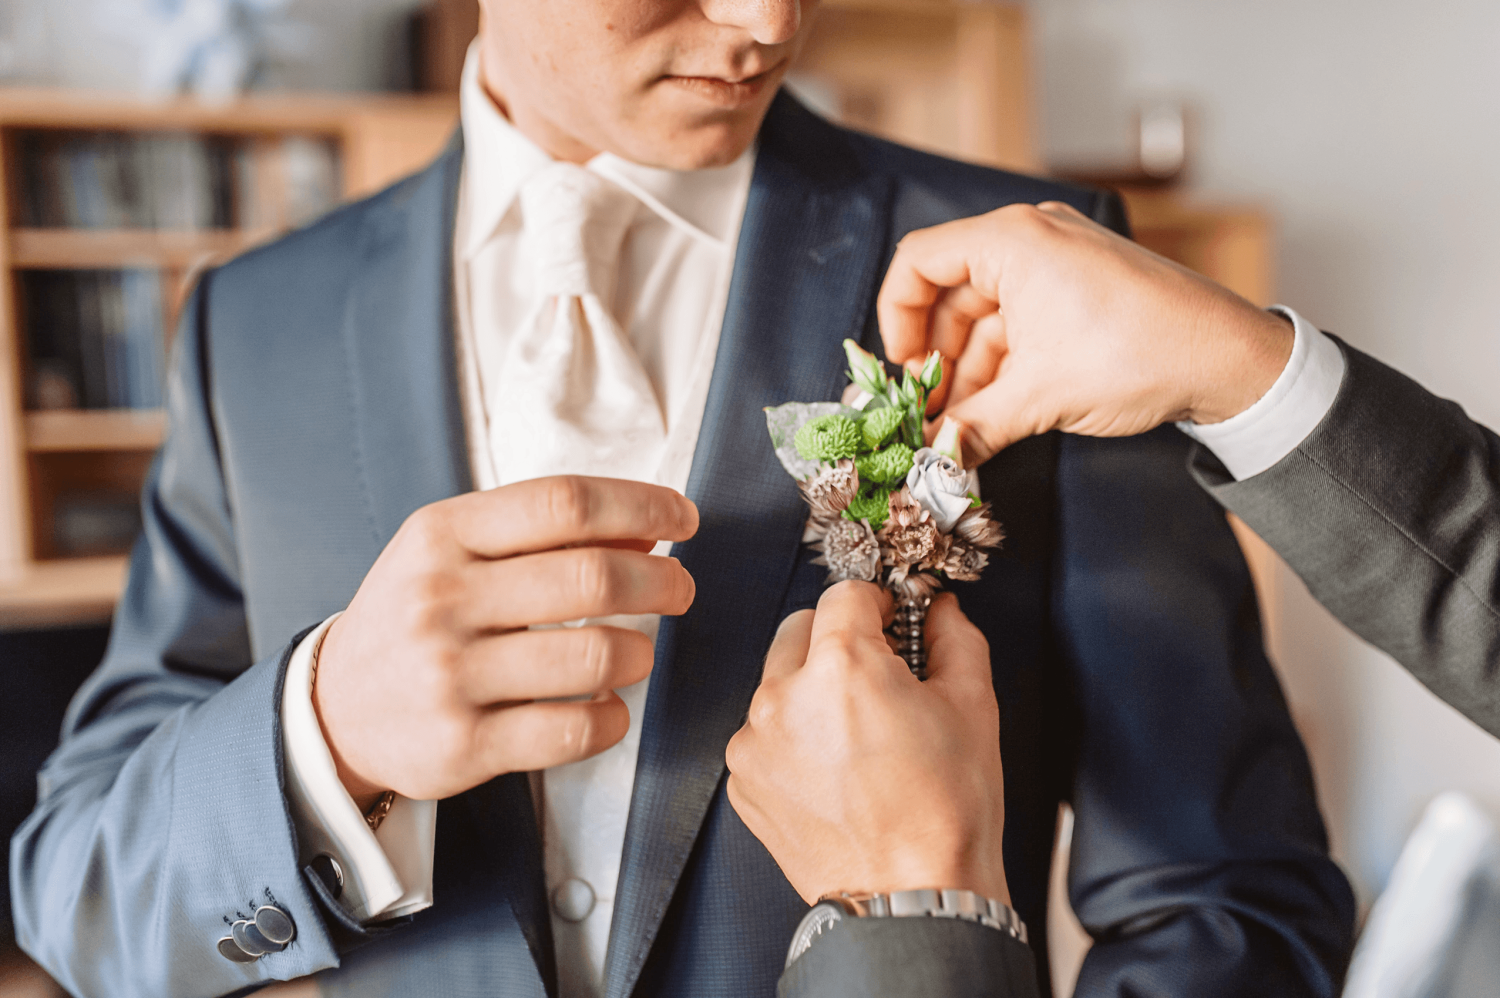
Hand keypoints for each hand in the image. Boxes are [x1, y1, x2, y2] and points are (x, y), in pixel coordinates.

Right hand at [314, 476, 697, 807]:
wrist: (333, 709)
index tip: (683, 518)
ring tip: (637, 653)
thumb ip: (545, 535)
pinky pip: (571, 730)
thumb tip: (649, 527)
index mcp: (442, 534)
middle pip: (591, 577)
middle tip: (680, 589)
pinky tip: (608, 707)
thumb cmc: (417, 616)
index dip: (640, 505)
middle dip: (660, 581)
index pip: (563, 504)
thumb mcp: (458, 552)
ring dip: (639, 653)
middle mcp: (440, 599)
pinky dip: (611, 719)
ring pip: (593, 658)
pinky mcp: (462, 746)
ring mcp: (449, 676)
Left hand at [725, 582, 1007, 904]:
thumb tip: (941, 611)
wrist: (913, 896)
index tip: (891, 621)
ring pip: (778, 682)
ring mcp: (755, 741)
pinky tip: (835, 770)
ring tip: (857, 734)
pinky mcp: (743, 780)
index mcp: (841, 667)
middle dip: (838, 638)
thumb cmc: (946, 811)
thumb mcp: (972, 706)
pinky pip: (764, 734)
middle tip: (876, 673)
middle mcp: (784, 696)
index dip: (877, 603)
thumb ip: (954, 638)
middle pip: (801, 629)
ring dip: (812, 689)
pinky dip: (793, 738)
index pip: (845, 595)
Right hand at [878, 201, 1294, 463]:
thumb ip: (974, 428)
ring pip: (985, 314)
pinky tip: (992, 411)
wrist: (1227, 359)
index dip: (896, 316)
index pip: (919, 261)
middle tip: (927, 410)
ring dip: (968, 368)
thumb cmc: (1135, 355)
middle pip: (950, 291)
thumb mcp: (1040, 397)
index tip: (901, 370)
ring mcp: (1058, 262)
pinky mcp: (1079, 289)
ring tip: (958, 424)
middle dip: (935, 355)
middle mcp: (1031, 239)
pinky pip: (1020, 321)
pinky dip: (1002, 363)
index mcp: (1012, 241)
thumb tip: (934, 460)